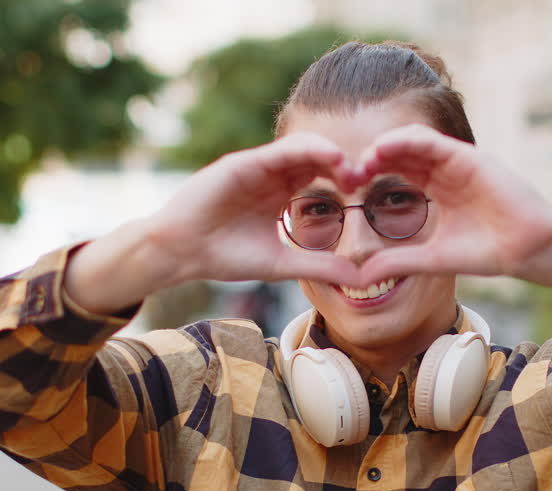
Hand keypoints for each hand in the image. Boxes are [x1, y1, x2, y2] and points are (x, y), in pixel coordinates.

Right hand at [67, 133, 363, 314]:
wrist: (181, 252)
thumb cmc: (225, 257)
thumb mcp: (282, 264)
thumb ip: (318, 267)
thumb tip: (360, 280)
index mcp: (281, 194)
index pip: (322, 179)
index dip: (347, 183)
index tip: (369, 196)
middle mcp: (272, 175)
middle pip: (318, 160)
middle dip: (345, 166)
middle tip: (369, 178)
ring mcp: (258, 166)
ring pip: (302, 149)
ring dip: (331, 155)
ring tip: (354, 168)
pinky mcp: (243, 162)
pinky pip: (281, 150)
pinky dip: (307, 150)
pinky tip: (330, 158)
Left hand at [343, 124, 551, 285]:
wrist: (527, 249)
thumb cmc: (488, 252)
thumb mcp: (433, 258)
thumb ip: (399, 262)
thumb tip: (362, 278)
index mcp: (437, 188)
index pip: (397, 172)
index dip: (370, 176)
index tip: (346, 189)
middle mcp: (445, 170)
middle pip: (400, 154)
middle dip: (371, 160)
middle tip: (345, 174)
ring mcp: (456, 160)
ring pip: (412, 141)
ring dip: (384, 147)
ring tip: (361, 162)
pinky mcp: (468, 156)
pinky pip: (431, 140)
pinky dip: (405, 141)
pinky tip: (383, 150)